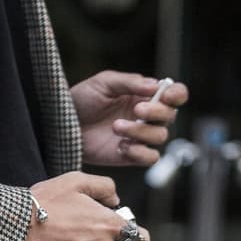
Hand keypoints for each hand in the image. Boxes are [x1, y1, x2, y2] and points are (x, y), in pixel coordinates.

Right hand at [23, 171, 149, 240]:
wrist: (17, 228)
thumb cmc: (45, 202)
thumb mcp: (77, 181)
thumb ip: (104, 187)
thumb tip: (114, 201)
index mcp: (110, 225)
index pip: (140, 239)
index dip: (137, 237)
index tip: (130, 236)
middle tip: (77, 229)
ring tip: (60, 240)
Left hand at [71, 71, 188, 166]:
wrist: (63, 125)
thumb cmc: (83, 100)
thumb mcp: (104, 83)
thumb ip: (130, 82)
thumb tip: (155, 86)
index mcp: (146, 95)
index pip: (175, 95)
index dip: (177, 95)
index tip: (166, 96)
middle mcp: (147, 117)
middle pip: (170, 117)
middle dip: (156, 113)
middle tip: (135, 110)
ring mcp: (140, 137)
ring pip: (160, 137)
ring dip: (141, 132)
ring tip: (116, 127)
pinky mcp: (130, 156)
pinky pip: (150, 158)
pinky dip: (140, 152)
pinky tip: (121, 146)